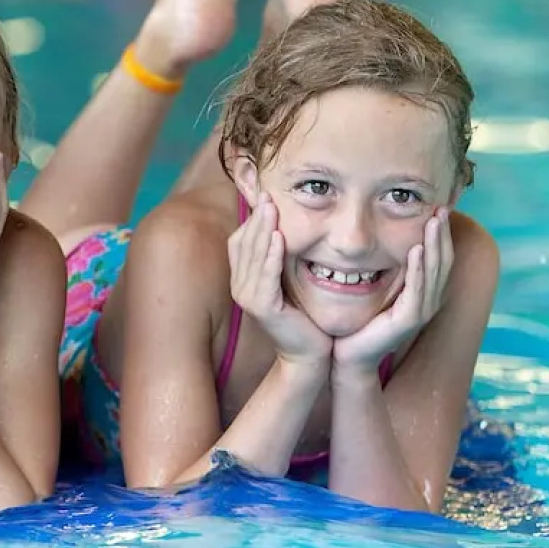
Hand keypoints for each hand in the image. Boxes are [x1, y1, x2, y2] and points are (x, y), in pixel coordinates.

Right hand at [227, 194, 331, 368]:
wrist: (308, 354)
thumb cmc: (302, 316)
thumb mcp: (287, 281)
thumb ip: (279, 258)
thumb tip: (283, 227)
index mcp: (242, 278)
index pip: (241, 240)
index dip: (251, 217)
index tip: (264, 194)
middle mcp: (240, 286)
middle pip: (244, 243)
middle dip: (256, 217)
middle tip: (266, 193)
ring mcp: (248, 297)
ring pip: (253, 256)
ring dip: (262, 230)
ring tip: (271, 208)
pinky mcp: (262, 307)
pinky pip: (266, 275)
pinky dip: (271, 255)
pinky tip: (279, 238)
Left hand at [334, 209, 453, 372]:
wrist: (349, 355)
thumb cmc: (359, 321)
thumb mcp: (375, 287)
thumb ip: (385, 268)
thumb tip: (382, 237)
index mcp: (422, 292)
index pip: (438, 257)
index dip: (440, 234)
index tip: (439, 207)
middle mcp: (427, 300)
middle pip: (442, 261)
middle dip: (442, 233)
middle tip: (442, 207)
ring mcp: (420, 311)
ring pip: (434, 272)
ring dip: (435, 245)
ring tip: (434, 221)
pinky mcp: (408, 320)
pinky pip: (417, 290)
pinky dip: (419, 269)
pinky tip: (417, 250)